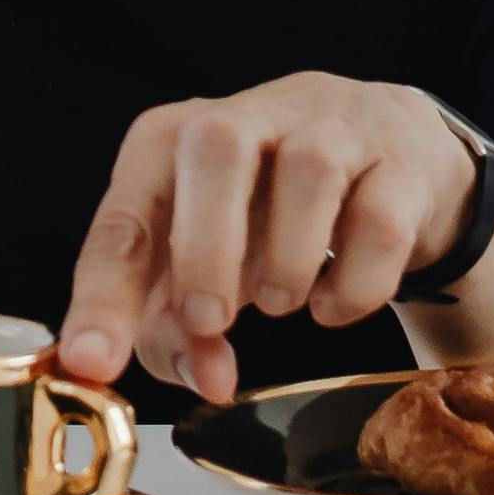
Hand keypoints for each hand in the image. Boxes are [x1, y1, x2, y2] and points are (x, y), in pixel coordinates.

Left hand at [55, 76, 480, 405]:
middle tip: (210, 321)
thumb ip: (182, 329)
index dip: (104, 296)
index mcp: (174, 140)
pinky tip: (335, 303)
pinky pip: (380, 223)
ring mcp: (332, 127)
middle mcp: (251, 115)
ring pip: (308, 170)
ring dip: (287, 262)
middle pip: (215, 146)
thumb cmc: (274, 211)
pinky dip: (356, 285)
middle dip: (205, 248)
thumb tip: (207, 379)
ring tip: (280, 302)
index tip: (92, 364)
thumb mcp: (210, 264)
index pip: (126, 216)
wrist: (393, 162)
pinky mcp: (401, 162)